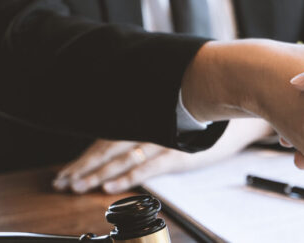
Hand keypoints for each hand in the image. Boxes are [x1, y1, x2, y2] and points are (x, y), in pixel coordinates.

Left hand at [54, 118, 272, 193]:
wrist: (241, 117)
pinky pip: (147, 166)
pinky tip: (109, 187)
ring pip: (122, 157)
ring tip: (77, 186)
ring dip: (97, 173)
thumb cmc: (208, 120)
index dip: (85, 156)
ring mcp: (165, 139)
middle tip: (62, 182)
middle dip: (84, 166)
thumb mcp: (174, 121)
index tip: (67, 171)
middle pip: (108, 147)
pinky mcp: (180, 153)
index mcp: (147, 119)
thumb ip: (150, 128)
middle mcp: (151, 126)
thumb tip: (124, 147)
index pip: (108, 138)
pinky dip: (126, 176)